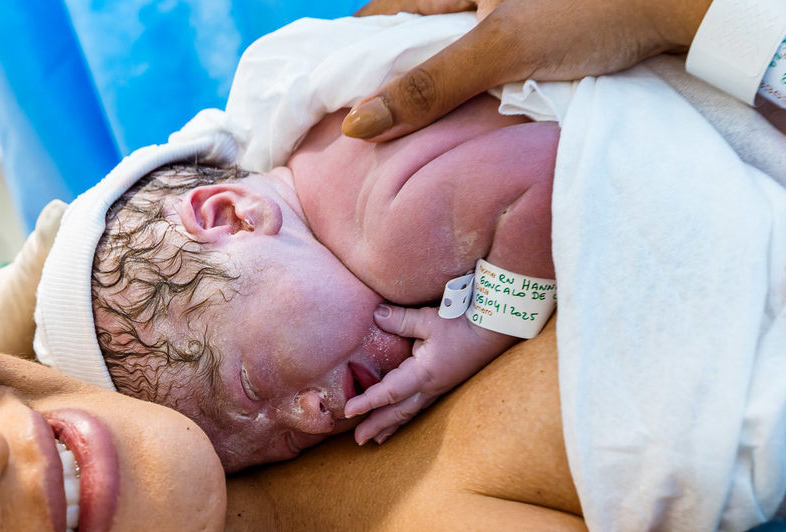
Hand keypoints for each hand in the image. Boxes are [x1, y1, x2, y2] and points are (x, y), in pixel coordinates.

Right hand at [343, 0, 711, 140]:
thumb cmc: (591, 9)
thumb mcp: (500, 49)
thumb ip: (428, 86)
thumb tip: (355, 125)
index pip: (379, 12)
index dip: (349, 55)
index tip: (327, 103)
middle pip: (409, 30)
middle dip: (386, 77)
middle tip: (365, 130)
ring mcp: (501, 6)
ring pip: (444, 45)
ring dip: (428, 85)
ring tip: (406, 132)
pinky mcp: (531, 22)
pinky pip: (478, 54)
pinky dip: (465, 83)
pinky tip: (461, 112)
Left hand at [344, 304, 513, 442]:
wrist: (499, 327)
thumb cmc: (465, 322)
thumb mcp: (429, 319)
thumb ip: (400, 320)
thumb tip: (377, 316)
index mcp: (423, 374)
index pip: (388, 393)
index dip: (367, 402)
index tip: (348, 411)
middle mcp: (431, 387)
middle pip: (398, 411)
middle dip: (377, 425)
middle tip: (358, 440)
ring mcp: (440, 387)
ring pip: (410, 412)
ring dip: (392, 425)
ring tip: (377, 439)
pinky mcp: (446, 383)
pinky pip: (421, 405)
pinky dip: (406, 415)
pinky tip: (402, 418)